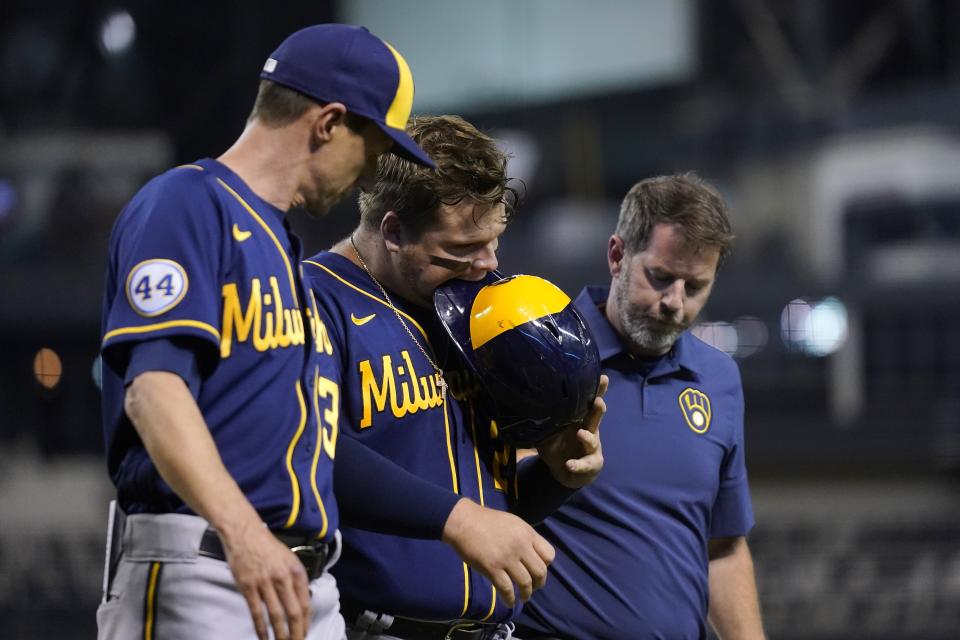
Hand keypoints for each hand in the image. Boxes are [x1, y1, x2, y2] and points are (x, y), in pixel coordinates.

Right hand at [220, 521, 311, 639]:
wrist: (244, 532)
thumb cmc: (267, 546)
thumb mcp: (289, 559)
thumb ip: (295, 579)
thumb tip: (301, 602)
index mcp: (296, 571)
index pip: (305, 603)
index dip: (306, 623)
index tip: (305, 634)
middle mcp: (283, 578)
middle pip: (294, 613)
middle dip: (297, 633)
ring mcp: (265, 583)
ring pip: (276, 616)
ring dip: (280, 635)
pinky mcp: (248, 587)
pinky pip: (256, 612)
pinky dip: (261, 628)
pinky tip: (264, 638)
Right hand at [441, 498, 554, 606]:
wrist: (464, 521)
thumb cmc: (486, 520)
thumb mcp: (513, 523)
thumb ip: (524, 538)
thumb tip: (532, 555)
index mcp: (527, 533)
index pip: (549, 555)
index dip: (545, 565)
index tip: (537, 569)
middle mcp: (521, 546)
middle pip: (540, 572)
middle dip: (539, 583)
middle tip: (533, 588)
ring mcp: (507, 558)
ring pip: (525, 583)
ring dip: (526, 594)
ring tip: (523, 597)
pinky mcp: (492, 568)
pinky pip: (506, 589)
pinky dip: (510, 599)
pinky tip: (509, 602)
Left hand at [536, 374, 607, 487]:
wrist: (566, 470)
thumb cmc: (559, 444)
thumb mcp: (549, 430)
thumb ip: (543, 419)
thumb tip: (526, 402)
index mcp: (580, 418)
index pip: (588, 402)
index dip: (596, 390)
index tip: (602, 378)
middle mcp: (589, 429)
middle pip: (595, 417)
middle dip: (597, 409)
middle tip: (598, 402)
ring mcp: (592, 447)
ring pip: (592, 441)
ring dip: (587, 438)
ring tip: (581, 434)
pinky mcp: (591, 464)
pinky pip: (584, 465)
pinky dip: (577, 465)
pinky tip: (569, 464)